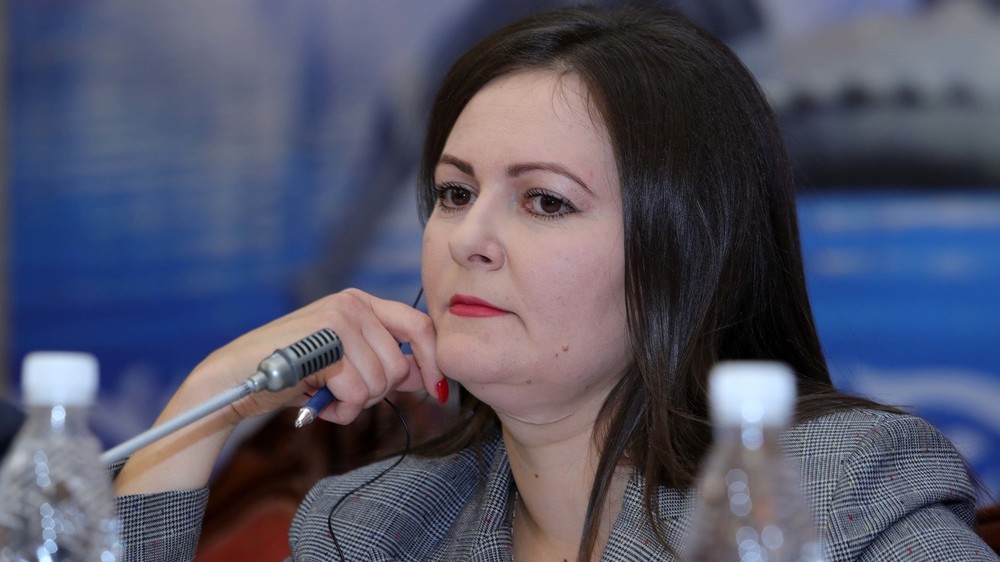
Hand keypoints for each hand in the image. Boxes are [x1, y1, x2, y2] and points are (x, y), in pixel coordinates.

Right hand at [192, 288, 441, 425]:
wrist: (235, 377)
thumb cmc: (291, 372)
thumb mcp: (346, 363)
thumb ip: (383, 362)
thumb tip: (425, 375)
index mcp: (362, 302)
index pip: (418, 326)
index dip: (433, 361)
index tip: (438, 390)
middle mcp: (353, 303)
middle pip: (399, 364)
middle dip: (377, 392)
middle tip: (346, 395)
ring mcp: (338, 320)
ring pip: (379, 382)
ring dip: (355, 404)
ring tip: (327, 397)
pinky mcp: (325, 343)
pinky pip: (356, 392)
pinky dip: (341, 411)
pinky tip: (318, 403)